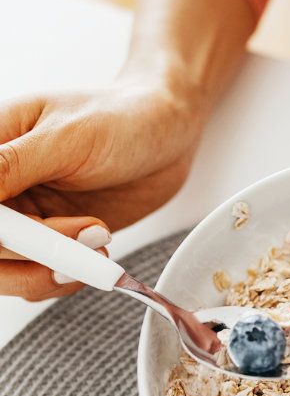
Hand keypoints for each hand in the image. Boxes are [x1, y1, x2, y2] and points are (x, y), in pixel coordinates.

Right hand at [0, 76, 203, 299]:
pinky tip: (97, 256)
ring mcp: (22, 218)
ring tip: (98, 244)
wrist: (167, 134)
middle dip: (30, 252)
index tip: (26, 231)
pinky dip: (66, 277)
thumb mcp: (66, 137)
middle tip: (85, 238)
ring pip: (6, 272)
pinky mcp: (50, 241)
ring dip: (49, 270)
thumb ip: (11, 165)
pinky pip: (38, 276)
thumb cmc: (120, 118)